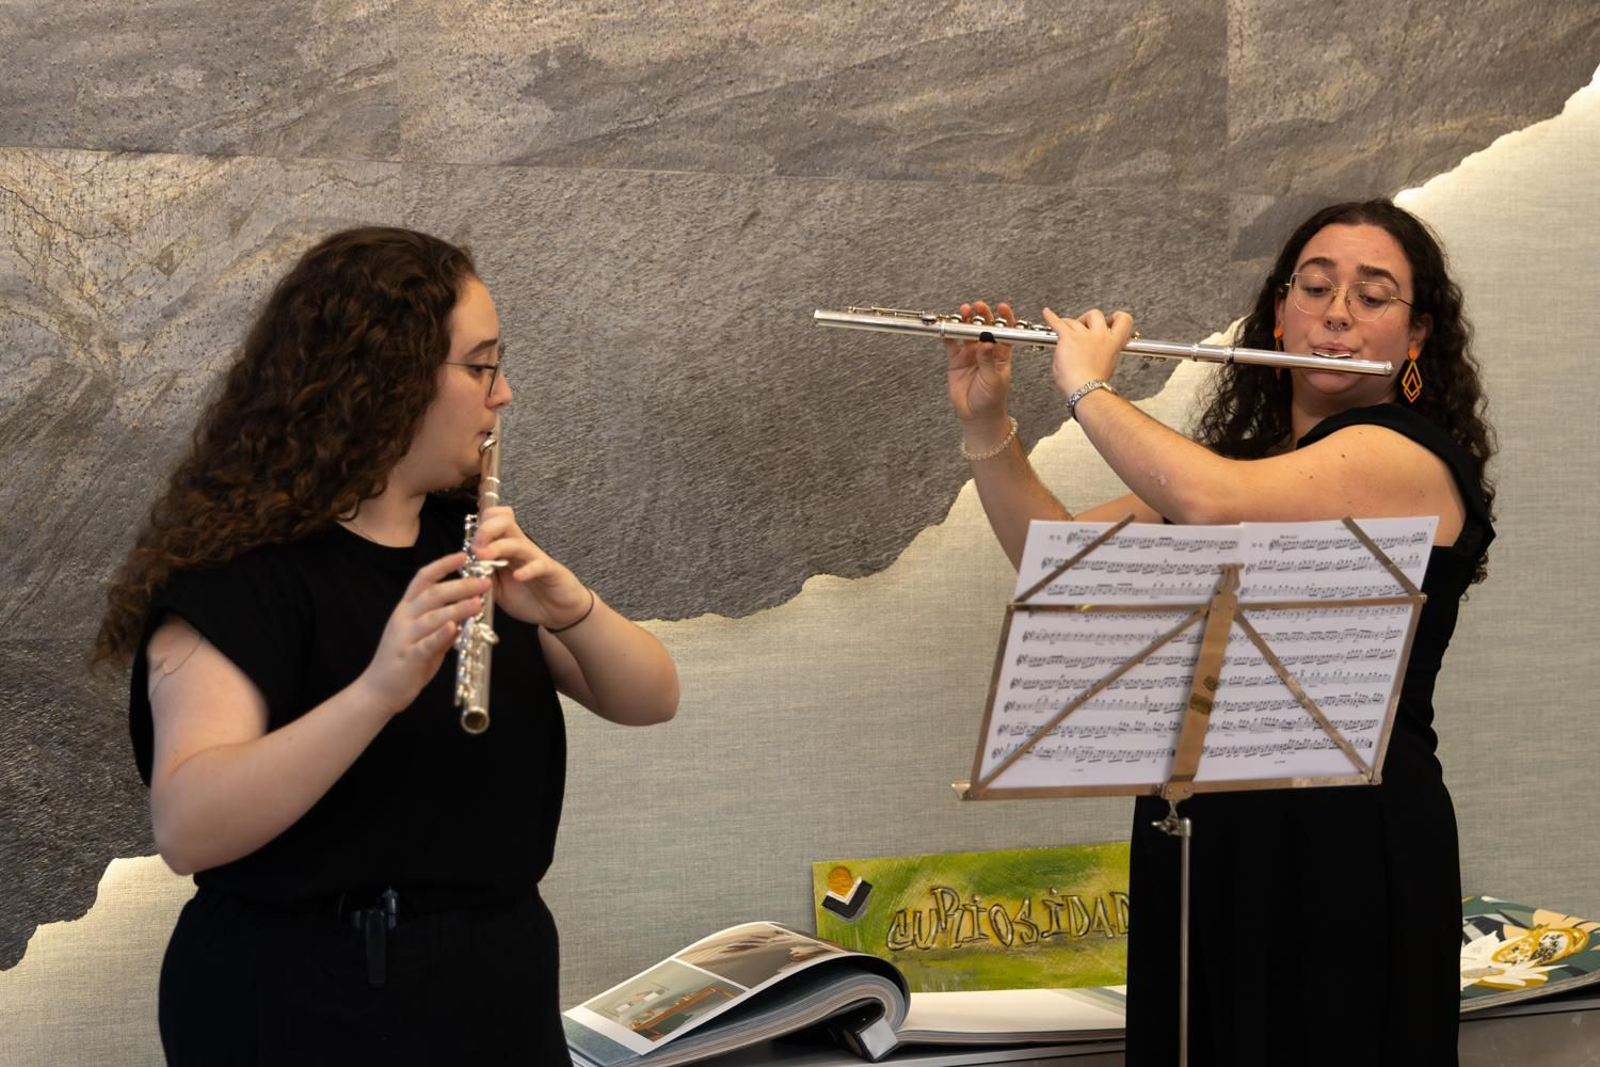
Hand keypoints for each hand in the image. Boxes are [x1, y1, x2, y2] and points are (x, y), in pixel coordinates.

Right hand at [357, 552, 487, 715]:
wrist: (379, 689)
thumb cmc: (404, 660)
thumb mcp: (423, 636)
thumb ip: (442, 623)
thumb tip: (466, 610)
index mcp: (406, 609)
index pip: (423, 578)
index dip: (443, 565)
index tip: (464, 556)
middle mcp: (403, 618)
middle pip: (433, 594)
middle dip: (461, 586)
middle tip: (484, 582)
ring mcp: (404, 637)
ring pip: (432, 617)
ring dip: (457, 608)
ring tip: (478, 603)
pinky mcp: (408, 657)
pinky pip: (426, 644)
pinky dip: (441, 635)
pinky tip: (454, 627)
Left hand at [470, 505, 591, 629]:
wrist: (558, 611)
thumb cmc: (527, 596)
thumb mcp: (497, 589)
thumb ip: (482, 577)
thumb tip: (463, 568)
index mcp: (505, 548)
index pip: (493, 521)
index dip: (479, 527)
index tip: (469, 546)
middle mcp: (519, 548)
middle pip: (503, 522)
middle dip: (485, 530)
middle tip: (475, 549)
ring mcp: (534, 558)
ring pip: (516, 542)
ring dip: (498, 547)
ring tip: (484, 557)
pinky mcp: (549, 571)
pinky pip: (538, 565)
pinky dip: (527, 570)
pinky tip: (518, 577)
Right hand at [945, 300, 1016, 450]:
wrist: (977, 415)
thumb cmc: (992, 399)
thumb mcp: (994, 379)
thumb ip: (989, 360)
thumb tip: (986, 342)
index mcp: (1002, 353)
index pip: (1005, 331)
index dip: (1004, 317)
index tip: (1001, 307)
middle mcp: (986, 350)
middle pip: (985, 327)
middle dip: (982, 315)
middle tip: (978, 306)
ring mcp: (970, 354)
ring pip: (967, 332)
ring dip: (965, 321)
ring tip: (963, 311)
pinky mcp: (955, 360)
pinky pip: (951, 344)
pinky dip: (948, 334)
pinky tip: (946, 327)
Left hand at [1041, 307, 1133, 399]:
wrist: (1085, 390)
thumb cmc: (1093, 385)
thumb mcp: (1107, 366)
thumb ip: (1102, 353)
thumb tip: (1092, 351)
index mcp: (1112, 343)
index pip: (1123, 320)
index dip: (1116, 317)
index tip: (1110, 320)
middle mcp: (1100, 336)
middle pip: (1095, 314)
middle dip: (1087, 319)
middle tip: (1081, 327)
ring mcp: (1084, 336)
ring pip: (1074, 321)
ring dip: (1067, 325)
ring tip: (1063, 331)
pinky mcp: (1068, 338)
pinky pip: (1057, 322)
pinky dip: (1050, 317)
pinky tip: (1046, 313)